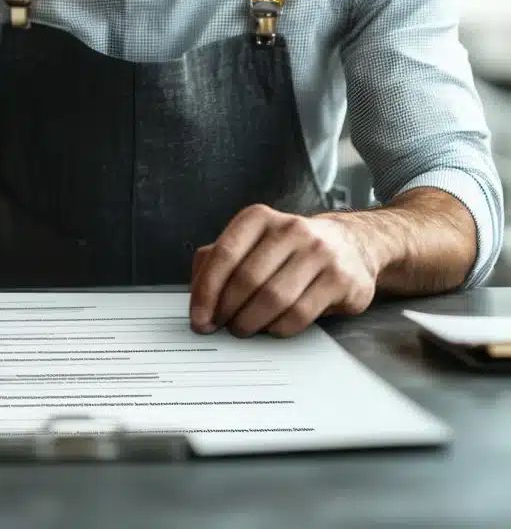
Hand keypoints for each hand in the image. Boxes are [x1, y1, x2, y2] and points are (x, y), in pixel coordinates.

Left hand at [189, 205, 376, 337]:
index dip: (206, 291)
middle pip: (247, 279)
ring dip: (251, 322)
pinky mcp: (340, 278)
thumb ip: (218, 260)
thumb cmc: (289, 249)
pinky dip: (278, 328)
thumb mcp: (252, 243)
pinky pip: (299, 314)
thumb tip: (197, 296)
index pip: (224, 254)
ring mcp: (319, 252)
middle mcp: (291, 228)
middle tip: (221, 327)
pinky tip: (272, 327)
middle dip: (227, 311)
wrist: (351, 245)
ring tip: (243, 329)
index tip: (199, 318)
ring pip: (273, 298)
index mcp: (260, 218)